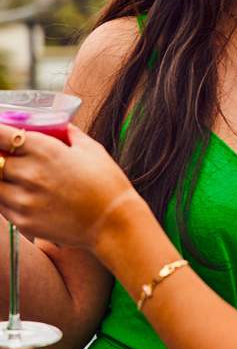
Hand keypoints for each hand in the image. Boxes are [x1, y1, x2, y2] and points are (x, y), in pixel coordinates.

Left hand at [0, 124, 133, 249]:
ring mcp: (23, 200)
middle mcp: (29, 174)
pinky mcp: (23, 222)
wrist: (113, 222)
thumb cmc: (106, 182)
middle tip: (7, 155)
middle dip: (0, 155)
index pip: (1, 136)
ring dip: (1, 177)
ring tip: (15, 176)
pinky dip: (5, 197)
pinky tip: (20, 193)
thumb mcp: (90, 148)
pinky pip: (1, 206)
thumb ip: (69, 134)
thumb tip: (59, 126)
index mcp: (45, 150)